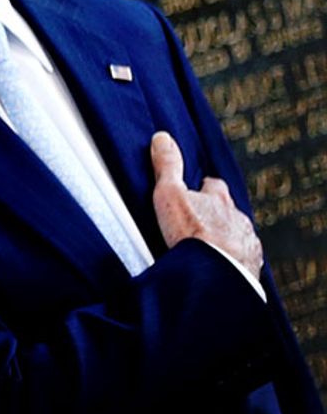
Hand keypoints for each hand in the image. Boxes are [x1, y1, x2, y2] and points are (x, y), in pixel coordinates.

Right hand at [150, 131, 261, 277]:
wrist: (215, 276)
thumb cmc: (191, 235)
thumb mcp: (169, 195)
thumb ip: (167, 167)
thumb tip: (163, 137)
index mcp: (219, 198)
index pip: (213, 185)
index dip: (203, 187)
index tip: (194, 191)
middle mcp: (238, 217)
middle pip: (227, 210)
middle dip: (215, 214)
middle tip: (197, 222)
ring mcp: (247, 242)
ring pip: (237, 234)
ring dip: (225, 238)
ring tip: (208, 249)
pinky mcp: (251, 267)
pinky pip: (243, 259)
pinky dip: (233, 260)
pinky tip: (220, 268)